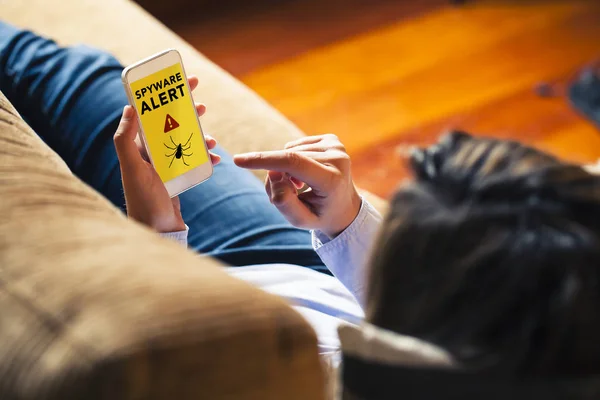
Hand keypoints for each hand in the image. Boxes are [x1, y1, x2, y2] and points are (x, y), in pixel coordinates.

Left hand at [113, 76, 219, 232]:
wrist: (157, 231)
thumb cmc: (144, 201)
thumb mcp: (133, 168)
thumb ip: (125, 139)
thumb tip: (129, 107)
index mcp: (137, 147)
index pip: (150, 113)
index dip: (164, 96)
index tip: (179, 83)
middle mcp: (150, 154)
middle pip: (170, 124)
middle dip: (185, 111)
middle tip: (201, 101)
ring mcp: (164, 166)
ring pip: (185, 141)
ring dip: (199, 135)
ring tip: (211, 137)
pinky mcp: (177, 178)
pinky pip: (193, 161)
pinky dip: (206, 158)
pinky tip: (216, 159)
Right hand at [234, 134, 360, 237]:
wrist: (345, 207)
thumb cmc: (320, 215)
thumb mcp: (300, 220)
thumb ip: (283, 201)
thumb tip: (273, 173)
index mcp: (332, 180)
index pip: (292, 163)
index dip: (264, 160)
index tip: (239, 160)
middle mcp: (338, 159)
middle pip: (288, 160)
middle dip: (277, 176)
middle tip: (290, 193)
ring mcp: (337, 146)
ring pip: (290, 152)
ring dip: (286, 169)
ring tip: (301, 186)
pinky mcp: (332, 140)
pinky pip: (296, 146)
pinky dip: (294, 160)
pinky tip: (307, 174)